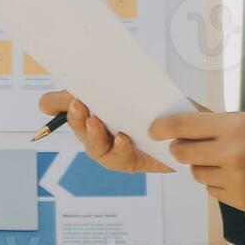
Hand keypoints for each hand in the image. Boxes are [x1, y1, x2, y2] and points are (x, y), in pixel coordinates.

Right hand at [38, 91, 172, 174]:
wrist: (192, 129)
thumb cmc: (159, 106)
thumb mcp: (132, 87)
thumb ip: (104, 83)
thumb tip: (54, 94)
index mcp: (94, 110)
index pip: (64, 108)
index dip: (54, 105)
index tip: (51, 101)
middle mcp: (98, 132)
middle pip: (77, 128)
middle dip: (74, 118)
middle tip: (78, 106)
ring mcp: (112, 149)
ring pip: (94, 147)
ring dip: (93, 135)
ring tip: (95, 123)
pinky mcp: (129, 162)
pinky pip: (118, 158)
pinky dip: (119, 148)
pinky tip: (123, 139)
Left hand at [151, 111, 244, 213]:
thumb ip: (218, 123)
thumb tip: (183, 118)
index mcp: (236, 127)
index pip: (182, 126)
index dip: (162, 128)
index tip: (154, 130)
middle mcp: (232, 153)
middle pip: (181, 153)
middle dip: (182, 149)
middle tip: (190, 146)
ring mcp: (236, 180)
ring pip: (196, 174)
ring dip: (205, 167)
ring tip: (230, 161)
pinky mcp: (241, 201)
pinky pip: (212, 191)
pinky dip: (221, 184)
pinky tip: (242, 177)